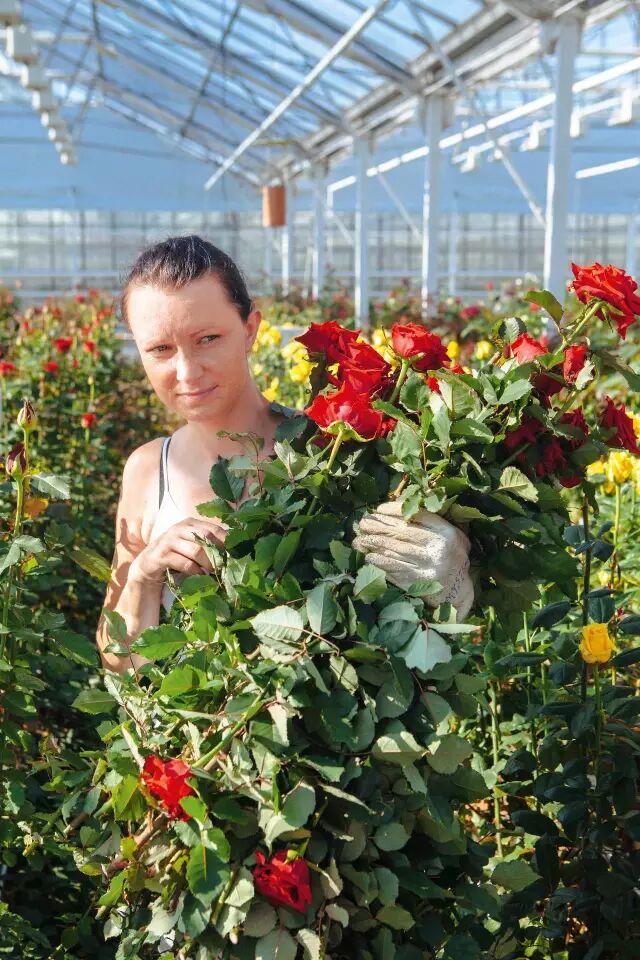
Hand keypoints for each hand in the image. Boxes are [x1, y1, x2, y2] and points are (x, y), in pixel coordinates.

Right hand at [128, 518, 226, 585]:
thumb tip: (232, 551)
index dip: (226, 540)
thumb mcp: (191, 546)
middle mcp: (179, 528)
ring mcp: (169, 540)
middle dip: (217, 553)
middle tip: (225, 566)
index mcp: (189, 523)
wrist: (148, 565)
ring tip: (213, 572)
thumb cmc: (176, 555)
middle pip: (205, 537)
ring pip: (196, 550)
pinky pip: (185, 563)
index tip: (236, 553)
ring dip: (207, 564)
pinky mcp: (162, 555)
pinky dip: (195, 571)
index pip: (213, 528)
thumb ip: (207, 544)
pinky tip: (199, 575)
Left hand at [352, 501, 473, 619]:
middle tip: (363, 523)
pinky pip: (395, 569)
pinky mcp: (419, 582)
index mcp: (447, 533)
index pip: (417, 516)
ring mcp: (428, 566)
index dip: (394, 511)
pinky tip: (369, 557)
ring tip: (360, 540)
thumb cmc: (450, 557)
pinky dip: (380, 562)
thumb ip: (430, 523)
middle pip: (402, 532)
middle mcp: (438, 548)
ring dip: (374, 544)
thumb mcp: (451, 535)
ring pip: (396, 550)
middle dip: (379, 526)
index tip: (378, 509)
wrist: (459, 590)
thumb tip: (396, 510)